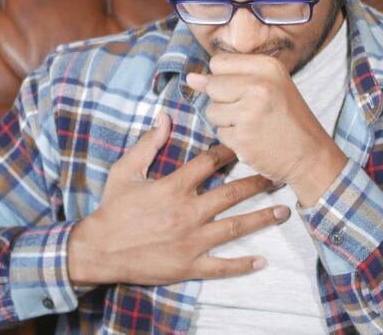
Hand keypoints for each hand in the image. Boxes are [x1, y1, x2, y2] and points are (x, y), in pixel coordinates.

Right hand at [67, 112, 290, 286]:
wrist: (98, 250)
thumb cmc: (112, 209)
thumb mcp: (125, 171)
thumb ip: (149, 144)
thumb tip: (165, 117)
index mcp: (173, 187)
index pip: (210, 163)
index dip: (229, 152)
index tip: (244, 146)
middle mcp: (188, 212)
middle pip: (232, 193)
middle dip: (258, 183)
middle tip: (278, 175)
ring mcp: (191, 241)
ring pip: (235, 227)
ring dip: (262, 218)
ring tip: (284, 211)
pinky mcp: (189, 265)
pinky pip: (221, 265)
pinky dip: (242, 264)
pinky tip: (261, 261)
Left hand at [186, 53, 346, 205]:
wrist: (311, 154)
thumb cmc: (287, 118)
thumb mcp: (269, 86)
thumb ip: (229, 78)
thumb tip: (190, 79)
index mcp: (268, 66)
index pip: (218, 62)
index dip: (224, 78)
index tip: (243, 90)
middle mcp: (260, 85)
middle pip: (212, 86)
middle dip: (223, 101)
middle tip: (251, 110)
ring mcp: (250, 112)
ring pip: (212, 111)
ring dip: (226, 121)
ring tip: (253, 124)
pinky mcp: (243, 137)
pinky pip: (220, 133)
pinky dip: (232, 139)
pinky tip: (253, 139)